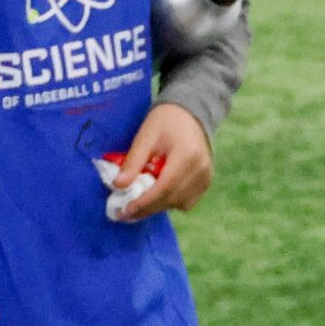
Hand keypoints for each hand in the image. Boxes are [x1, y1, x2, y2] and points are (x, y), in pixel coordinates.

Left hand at [113, 103, 212, 218]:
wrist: (190, 112)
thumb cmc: (165, 121)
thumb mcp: (146, 136)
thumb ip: (133, 162)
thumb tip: (118, 185)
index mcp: (187, 156)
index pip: (164, 188)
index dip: (144, 203)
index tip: (125, 211)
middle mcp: (201, 170)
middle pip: (172, 199)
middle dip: (147, 208)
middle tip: (126, 213)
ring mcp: (206, 177)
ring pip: (179, 203)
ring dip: (158, 206)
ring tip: (139, 202)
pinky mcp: (206, 181)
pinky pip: (187, 201)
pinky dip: (171, 201)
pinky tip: (157, 194)